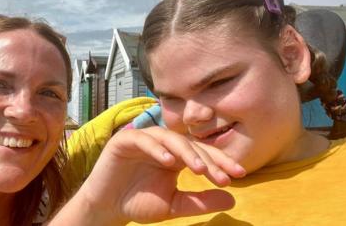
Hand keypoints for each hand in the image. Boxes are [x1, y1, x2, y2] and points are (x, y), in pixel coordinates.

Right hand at [73, 126, 245, 224]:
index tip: (238, 176)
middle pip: (189, 144)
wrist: (107, 208)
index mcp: (174, 156)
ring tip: (200, 169)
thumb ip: (199, 201)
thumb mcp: (174, 205)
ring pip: (169, 137)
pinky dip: (156, 148)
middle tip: (222, 176)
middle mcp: (161, 144)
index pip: (201, 153)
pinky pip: (143, 139)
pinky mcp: (124, 140)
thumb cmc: (138, 203)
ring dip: (186, 151)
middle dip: (208, 159)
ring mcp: (143, 139)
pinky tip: (168, 162)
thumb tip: (233, 200)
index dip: (220, 162)